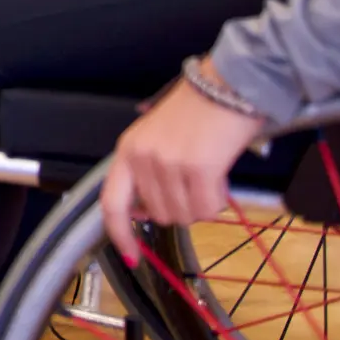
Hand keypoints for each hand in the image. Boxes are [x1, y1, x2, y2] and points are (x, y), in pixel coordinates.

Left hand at [102, 71, 264, 256]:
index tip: (131, 255)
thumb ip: (147, 174)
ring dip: (202, 204)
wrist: (228, 85)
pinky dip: (219, 201)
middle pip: (159, 216)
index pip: (111, 203)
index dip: (120, 234)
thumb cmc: (198, 110)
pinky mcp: (198, 167)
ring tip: (209, 175)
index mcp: (128, 150)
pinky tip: (221, 177)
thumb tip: (146, 212)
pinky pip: (208, 208)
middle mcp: (142, 157)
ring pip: (185, 215)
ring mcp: (168, 162)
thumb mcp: (158, 138)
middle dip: (181, 209)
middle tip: (196, 184)